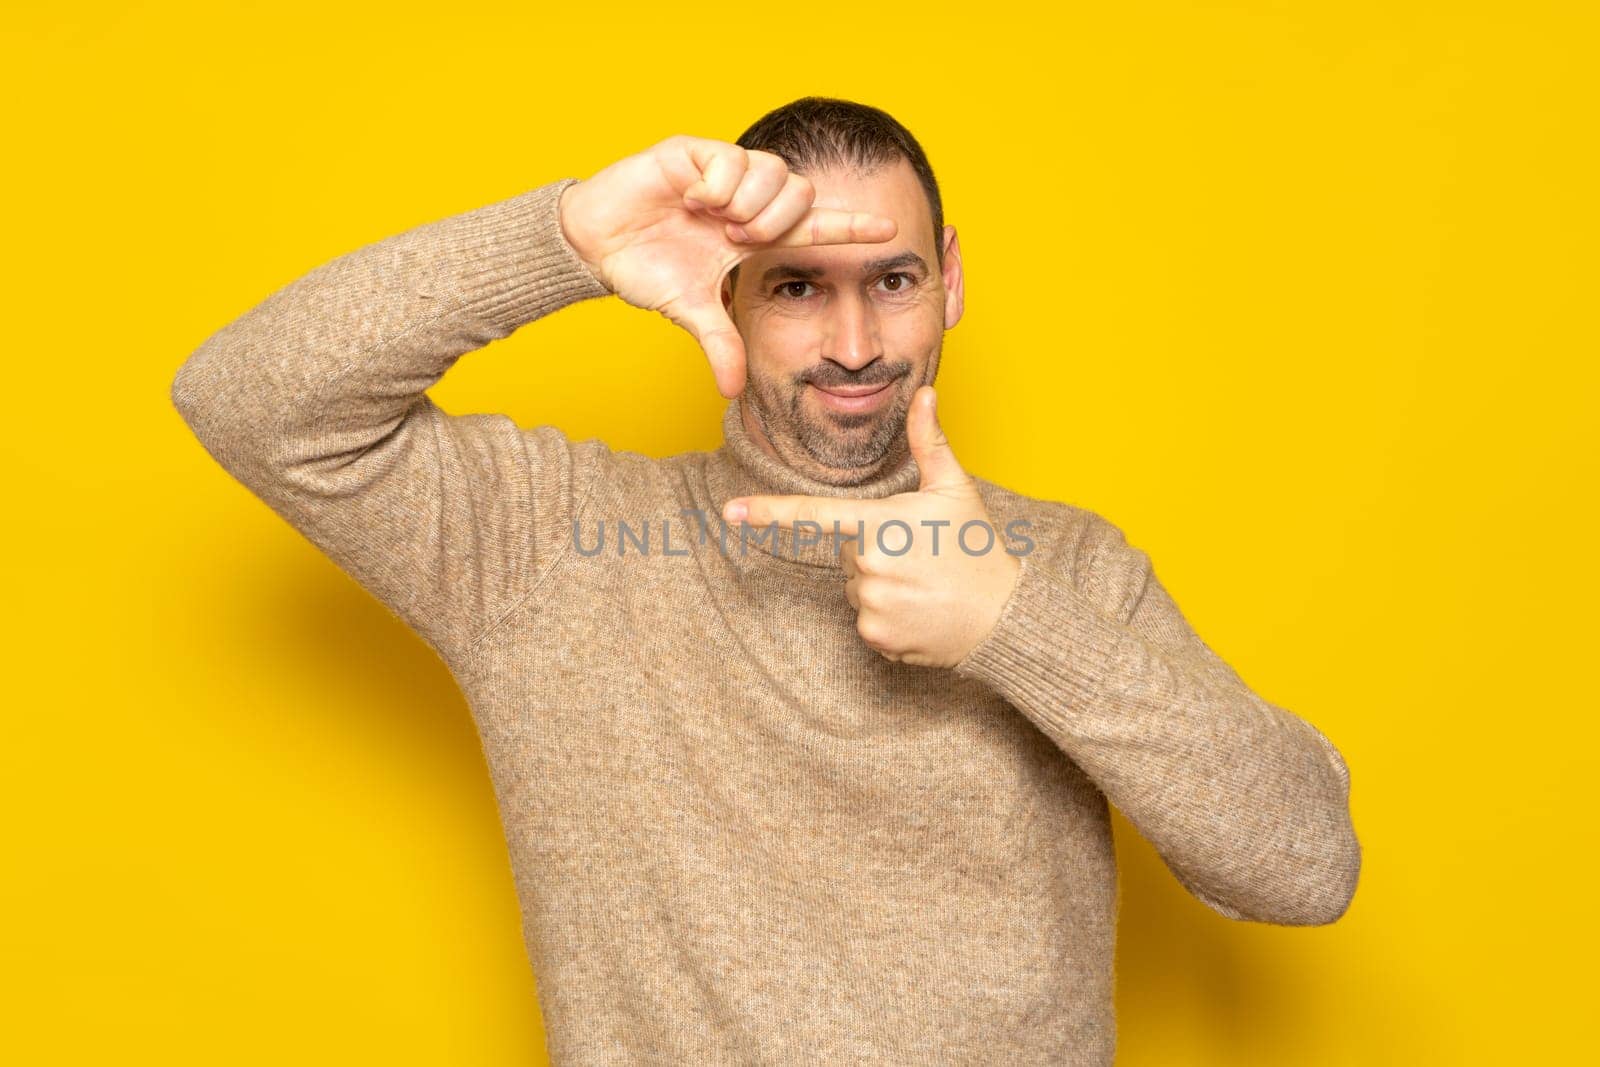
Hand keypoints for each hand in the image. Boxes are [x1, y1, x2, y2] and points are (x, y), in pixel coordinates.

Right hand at [557, 135, 897, 397]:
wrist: (596, 242)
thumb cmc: (645, 268)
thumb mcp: (689, 311)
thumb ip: (719, 343)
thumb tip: (733, 393)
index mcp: (755, 233)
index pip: (815, 227)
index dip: (851, 228)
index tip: (890, 232)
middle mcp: (748, 199)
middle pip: (801, 193)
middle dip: (775, 222)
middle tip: (737, 240)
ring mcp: (723, 172)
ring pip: (773, 172)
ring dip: (748, 204)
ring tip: (713, 220)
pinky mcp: (695, 151)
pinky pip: (731, 158)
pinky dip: (716, 185)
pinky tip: (692, 199)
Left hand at [720, 386, 1020, 667]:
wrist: (1001, 617)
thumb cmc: (978, 548)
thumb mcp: (955, 490)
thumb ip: (931, 442)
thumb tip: (925, 394)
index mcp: (881, 525)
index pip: (815, 515)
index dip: (769, 512)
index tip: (730, 512)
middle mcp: (869, 566)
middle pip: (848, 552)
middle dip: (876, 550)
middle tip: (920, 555)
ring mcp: (870, 605)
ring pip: (855, 586)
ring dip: (881, 584)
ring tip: (923, 585)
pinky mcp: (874, 637)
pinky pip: (864, 618)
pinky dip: (887, 615)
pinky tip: (919, 610)